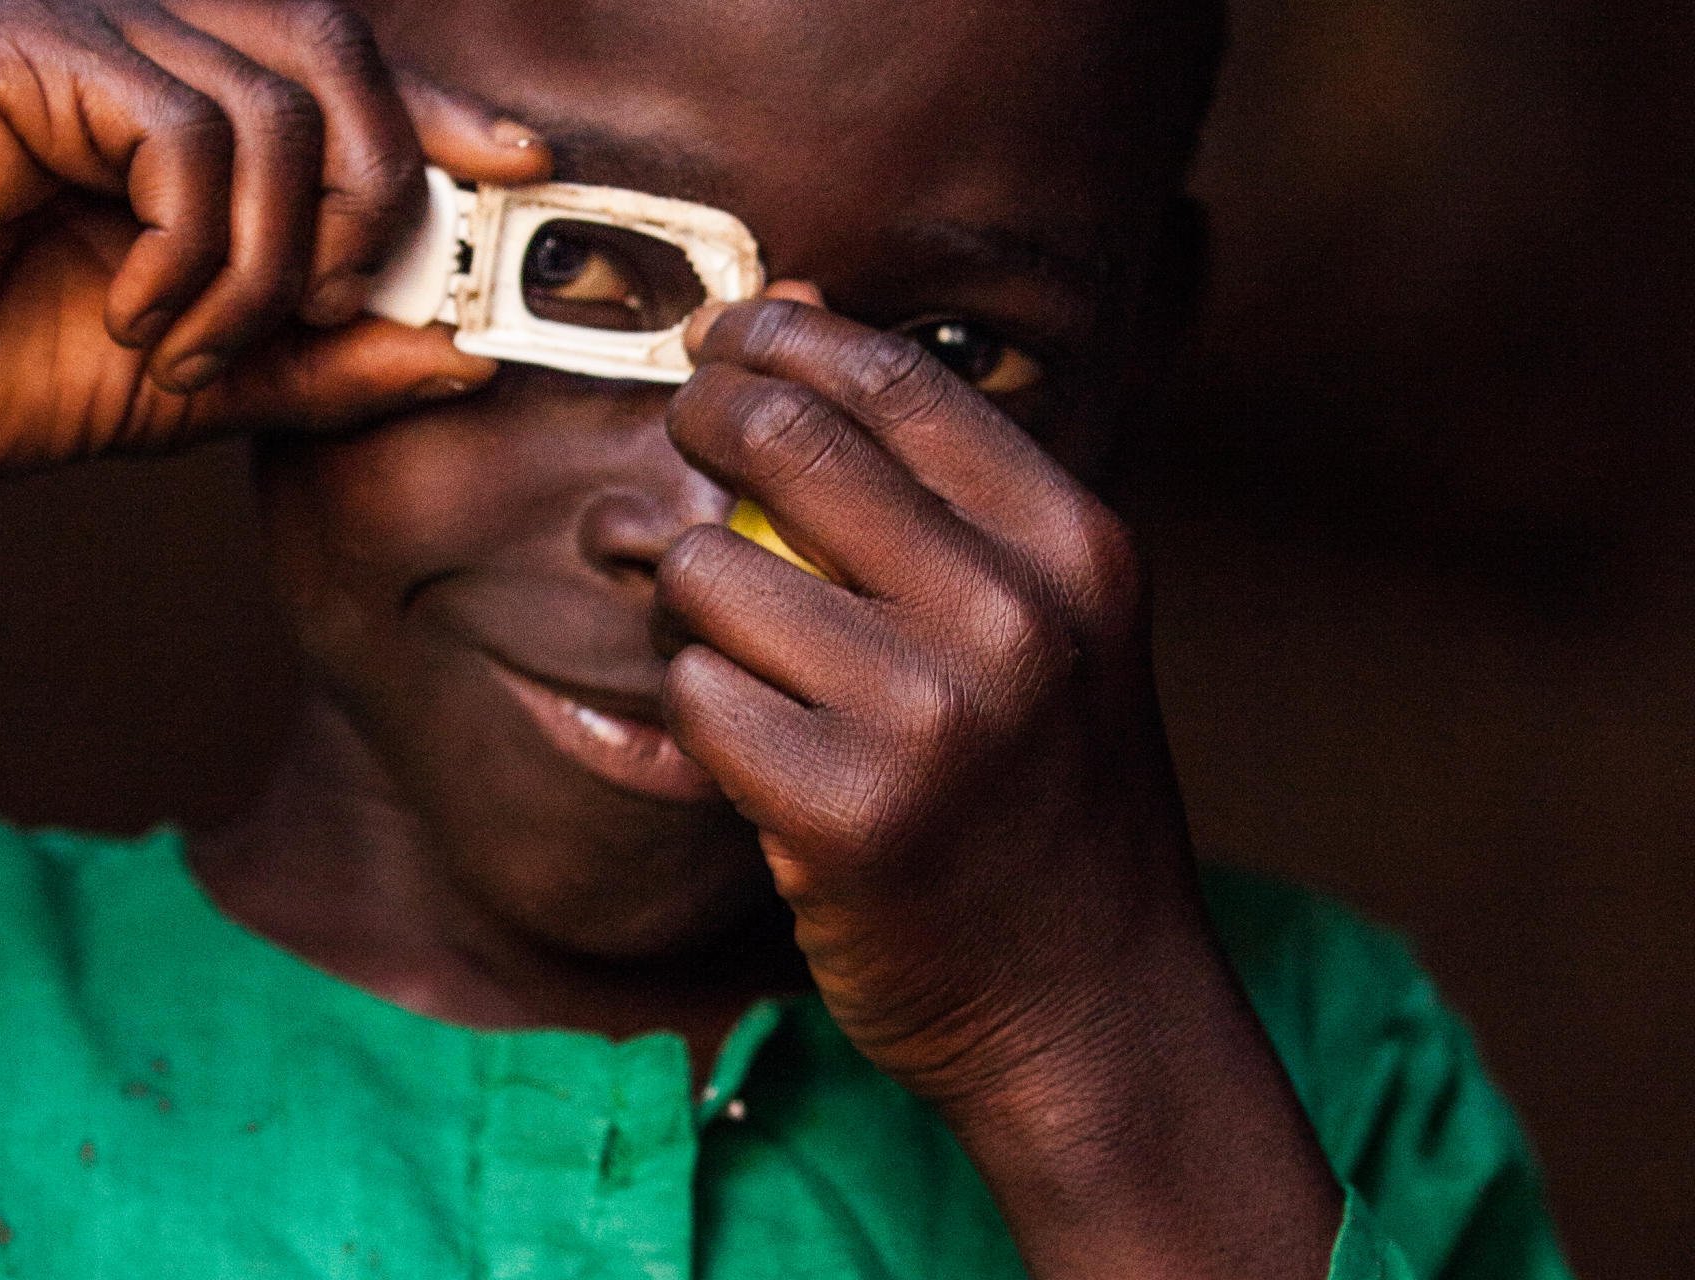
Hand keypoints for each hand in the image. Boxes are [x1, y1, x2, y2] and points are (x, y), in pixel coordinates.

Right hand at [0, 0, 549, 481]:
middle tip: (309, 313)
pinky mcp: (23, 51)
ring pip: (271, 111)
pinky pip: (184, 133)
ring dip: (258, 270)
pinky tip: (129, 315)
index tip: (522, 169)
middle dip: (364, 203)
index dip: (445, 112)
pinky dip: (184, 252)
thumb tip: (468, 351)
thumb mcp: (207, 378)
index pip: (352, 67)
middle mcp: (144, 34)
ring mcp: (82, 29)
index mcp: (189, 91)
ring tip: (188, 349)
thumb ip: (329, 360)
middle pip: (338, 58)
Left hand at [656, 293, 1340, 1275]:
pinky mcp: (842, 812)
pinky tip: (751, 751)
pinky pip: (692, 697)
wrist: (1090, 1008)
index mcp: (1071, 546)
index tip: (725, 338)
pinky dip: (696, 715)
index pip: (891, 380)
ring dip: (687, 601)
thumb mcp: (1048, 624)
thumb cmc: (1044, 802)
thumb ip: (934, 487)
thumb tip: (796, 309)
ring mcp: (927, 715)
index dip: (780, 337)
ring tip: (734, 648)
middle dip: (699, 420)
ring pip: (707, 571)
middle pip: (782, 438)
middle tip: (681, 439)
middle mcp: (1010, 614)